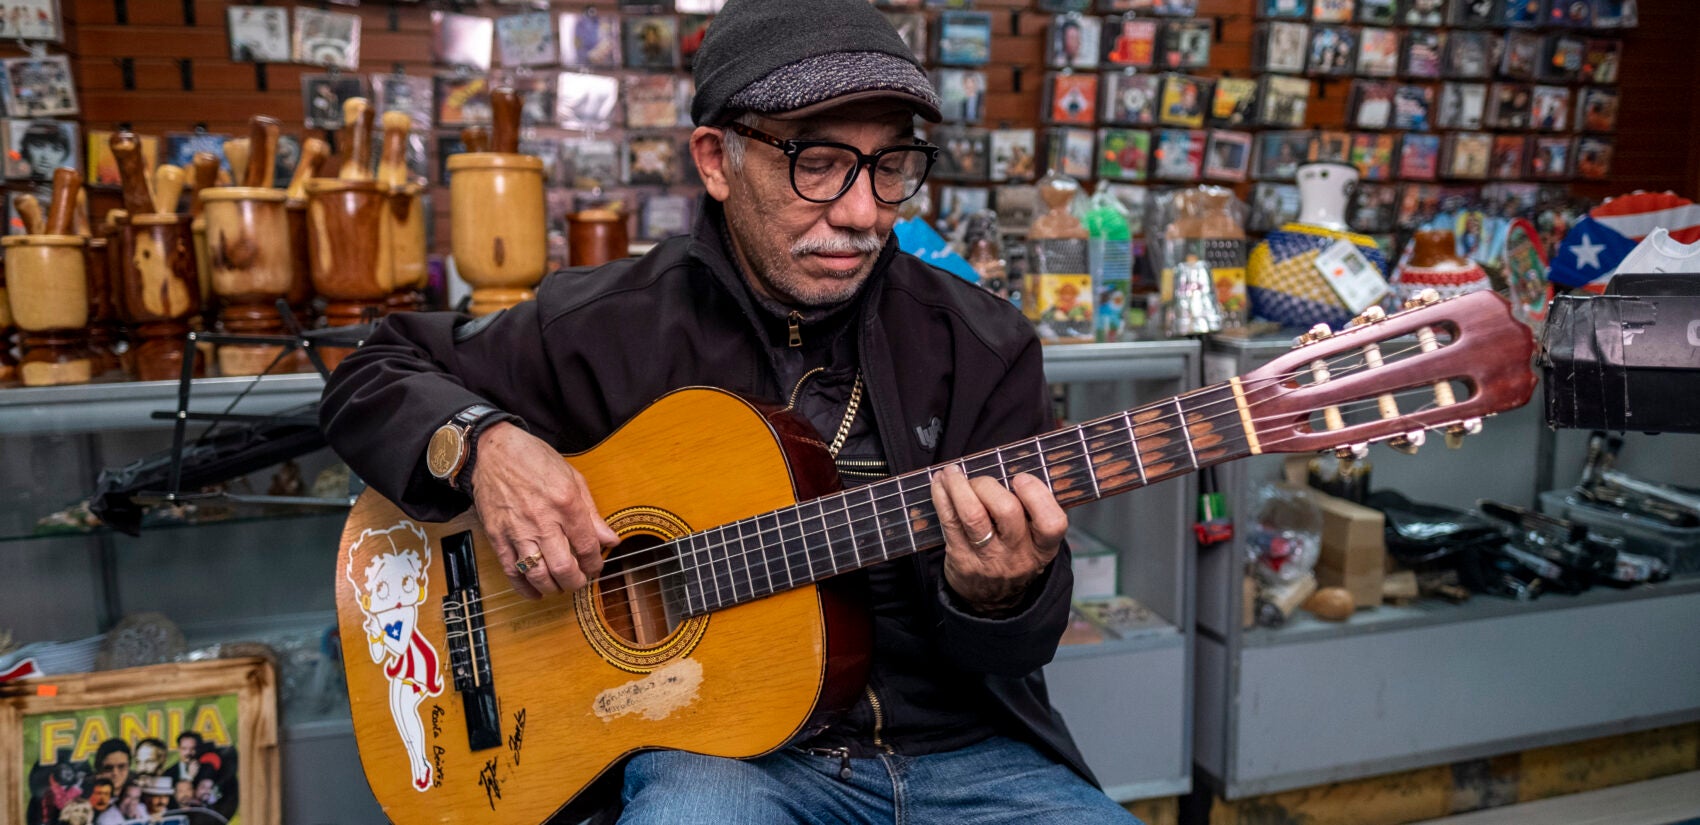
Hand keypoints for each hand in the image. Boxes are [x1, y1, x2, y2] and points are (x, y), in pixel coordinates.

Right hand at [468, 422, 619, 598]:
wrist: (492, 451)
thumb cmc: (534, 459)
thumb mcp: (573, 478)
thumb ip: (592, 513)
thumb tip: (611, 539)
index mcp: (566, 503)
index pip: (587, 546)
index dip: (595, 563)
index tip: (596, 566)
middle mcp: (542, 520)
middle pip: (563, 567)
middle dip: (576, 582)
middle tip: (580, 580)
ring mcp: (517, 530)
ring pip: (538, 574)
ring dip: (553, 587)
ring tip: (560, 585)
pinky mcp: (497, 536)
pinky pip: (511, 570)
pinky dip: (525, 588)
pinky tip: (536, 592)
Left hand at [930, 466, 1066, 614]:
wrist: (991, 603)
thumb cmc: (1013, 557)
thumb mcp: (1035, 545)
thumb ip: (1032, 513)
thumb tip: (1010, 467)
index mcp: (1042, 548)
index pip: (1052, 522)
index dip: (1037, 495)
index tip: (1020, 478)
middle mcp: (1017, 555)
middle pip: (1007, 511)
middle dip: (989, 485)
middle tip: (980, 481)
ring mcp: (987, 559)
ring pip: (973, 515)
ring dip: (959, 486)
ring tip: (951, 472)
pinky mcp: (961, 559)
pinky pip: (949, 522)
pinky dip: (942, 497)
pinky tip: (939, 483)